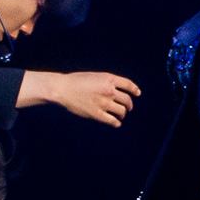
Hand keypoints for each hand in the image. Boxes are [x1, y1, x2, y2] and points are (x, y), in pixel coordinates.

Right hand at [17, 71, 140, 126]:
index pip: (128, 85)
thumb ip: (107, 82)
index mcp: (108, 78)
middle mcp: (108, 90)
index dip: (134, 90)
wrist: (62, 89)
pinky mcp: (97, 114)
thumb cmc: (76, 81)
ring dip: (123, 113)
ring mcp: (103, 103)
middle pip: (127, 99)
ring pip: (121, 111)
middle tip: (128, 108)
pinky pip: (112, 121)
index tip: (137, 93)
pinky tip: (116, 123)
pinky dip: (116, 122)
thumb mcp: (95, 76)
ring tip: (121, 115)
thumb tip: (117, 92)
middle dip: (129, 104)